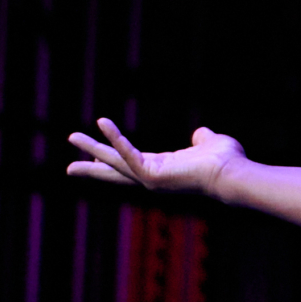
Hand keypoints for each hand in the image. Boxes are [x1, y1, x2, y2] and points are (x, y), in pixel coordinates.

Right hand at [66, 118, 246, 200]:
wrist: (233, 173)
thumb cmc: (226, 162)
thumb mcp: (209, 144)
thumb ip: (201, 139)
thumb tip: (200, 134)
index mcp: (163, 170)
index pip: (131, 164)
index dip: (114, 158)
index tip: (95, 158)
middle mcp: (153, 178)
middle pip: (115, 172)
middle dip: (91, 167)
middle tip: (68, 168)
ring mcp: (150, 179)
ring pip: (113, 163)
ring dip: (91, 149)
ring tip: (71, 137)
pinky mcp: (151, 175)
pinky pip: (128, 154)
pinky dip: (115, 138)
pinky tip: (101, 122)